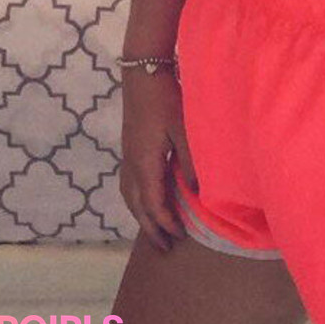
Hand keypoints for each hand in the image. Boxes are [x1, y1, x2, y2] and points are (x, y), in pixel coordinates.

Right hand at [119, 68, 197, 250]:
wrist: (143, 75)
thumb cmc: (166, 100)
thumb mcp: (184, 130)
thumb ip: (190, 162)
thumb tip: (197, 192)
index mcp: (145, 164)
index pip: (154, 204)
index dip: (166, 223)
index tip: (180, 237)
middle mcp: (131, 165)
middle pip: (138, 206)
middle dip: (152, 229)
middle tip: (165, 248)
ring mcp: (127, 157)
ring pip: (130, 197)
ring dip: (142, 216)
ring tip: (155, 230)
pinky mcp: (129, 148)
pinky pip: (129, 185)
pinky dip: (137, 200)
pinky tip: (147, 199)